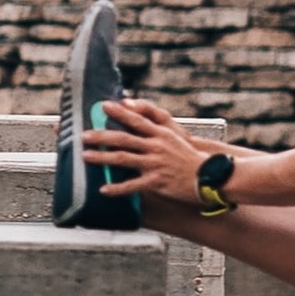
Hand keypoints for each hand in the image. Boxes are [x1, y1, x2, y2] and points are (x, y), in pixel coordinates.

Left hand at [86, 100, 208, 204]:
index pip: (136, 119)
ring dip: (102, 157)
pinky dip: (117, 188)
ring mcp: (155, 164)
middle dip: (101, 136)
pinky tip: (104, 190)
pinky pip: (132, 185)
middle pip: (123, 138)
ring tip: (86, 157)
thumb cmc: (190, 158)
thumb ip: (156, 126)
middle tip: (83, 135)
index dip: (119, 112)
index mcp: (161, 134)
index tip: (102, 106)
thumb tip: (138, 116)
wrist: (210, 177)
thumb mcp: (175, 136)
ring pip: (123, 159)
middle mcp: (156, 146)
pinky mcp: (156, 182)